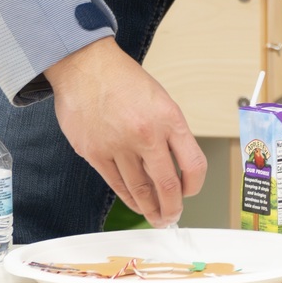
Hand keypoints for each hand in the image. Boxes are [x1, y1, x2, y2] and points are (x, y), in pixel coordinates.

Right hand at [44, 36, 207, 226]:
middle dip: (172, 207)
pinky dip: (128, 198)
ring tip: (156, 217)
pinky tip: (135, 203)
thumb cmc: (123, 78)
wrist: (86, 66)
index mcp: (169, 118)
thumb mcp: (159, 98)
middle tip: (173, 216)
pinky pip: (116, 184)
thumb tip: (176, 164)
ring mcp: (118, 146)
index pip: (194, 164)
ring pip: (140, 190)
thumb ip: (169, 130)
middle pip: (167, 185)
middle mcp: (146, 134)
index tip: (191, 191)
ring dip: (150, 209)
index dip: (195, 185)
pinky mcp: (94, 153)